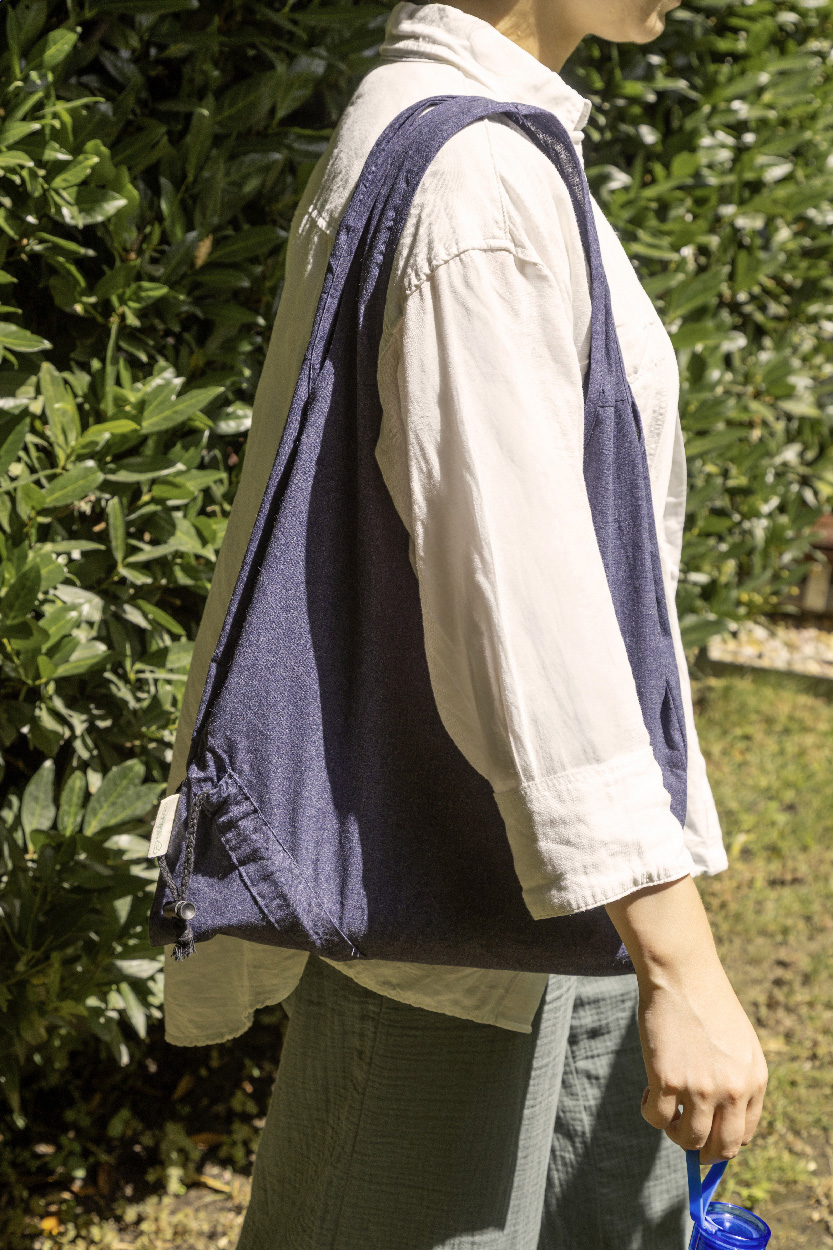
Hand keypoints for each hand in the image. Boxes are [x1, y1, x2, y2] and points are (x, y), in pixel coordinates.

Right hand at [606, 876, 767, 1163]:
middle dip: (700, 1151)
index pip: (743, 1135)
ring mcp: (700, 1088)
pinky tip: (648, 1091)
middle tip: (682, 1135)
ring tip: (665, 1108)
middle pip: (720, 1148)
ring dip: (673, 1132)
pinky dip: (649, 1112)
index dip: (722, 1142)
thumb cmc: (706, 1002)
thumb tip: (716, 1123)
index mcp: (755, 1081)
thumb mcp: (737, 1044)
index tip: (706, 1137)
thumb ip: (735, 1081)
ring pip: (686, 1139)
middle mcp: (733, 1090)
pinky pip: (655, 1118)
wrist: (682, 972)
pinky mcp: (667, 1080)